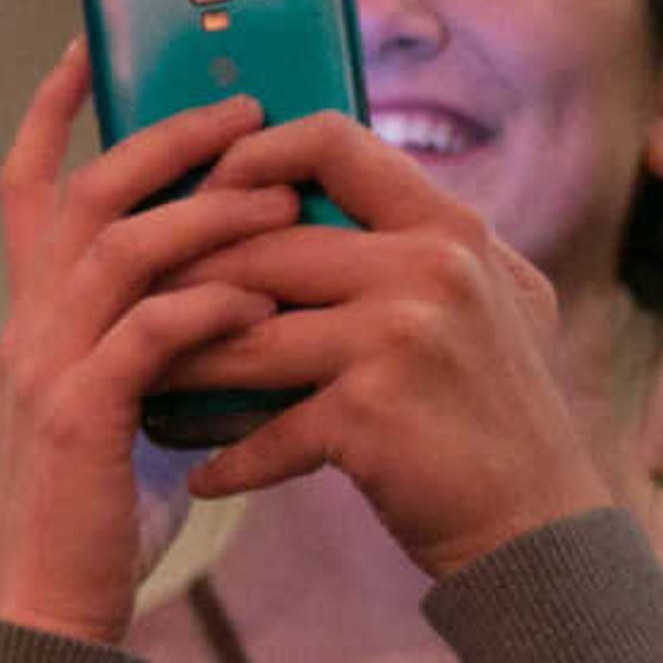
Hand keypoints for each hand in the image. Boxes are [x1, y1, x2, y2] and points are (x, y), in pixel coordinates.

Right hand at [0, 44, 301, 643]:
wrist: (46, 610)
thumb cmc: (97, 514)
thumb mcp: (121, 403)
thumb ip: (153, 336)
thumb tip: (232, 277)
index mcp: (34, 317)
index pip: (27, 187)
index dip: (54, 111)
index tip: (95, 46)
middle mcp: (28, 326)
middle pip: (84, 192)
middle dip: (164, 137)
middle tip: (244, 110)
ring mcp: (47, 368)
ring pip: (120, 247)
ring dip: (205, 211)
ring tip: (278, 196)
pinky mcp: (80, 418)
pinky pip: (150, 330)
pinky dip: (211, 303)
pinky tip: (264, 296)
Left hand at [157, 112, 613, 574]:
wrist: (540, 520)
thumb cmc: (491, 406)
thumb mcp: (483, 297)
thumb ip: (409, 243)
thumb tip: (301, 193)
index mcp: (447, 226)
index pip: (331, 142)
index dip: (248, 156)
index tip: (198, 192)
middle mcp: (431, 266)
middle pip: (258, 246)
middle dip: (179, 283)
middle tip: (123, 311)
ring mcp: (401, 337)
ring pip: (240, 335)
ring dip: (177, 368)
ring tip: (137, 388)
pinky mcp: (371, 413)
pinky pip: (262, 429)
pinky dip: (227, 461)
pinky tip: (202, 478)